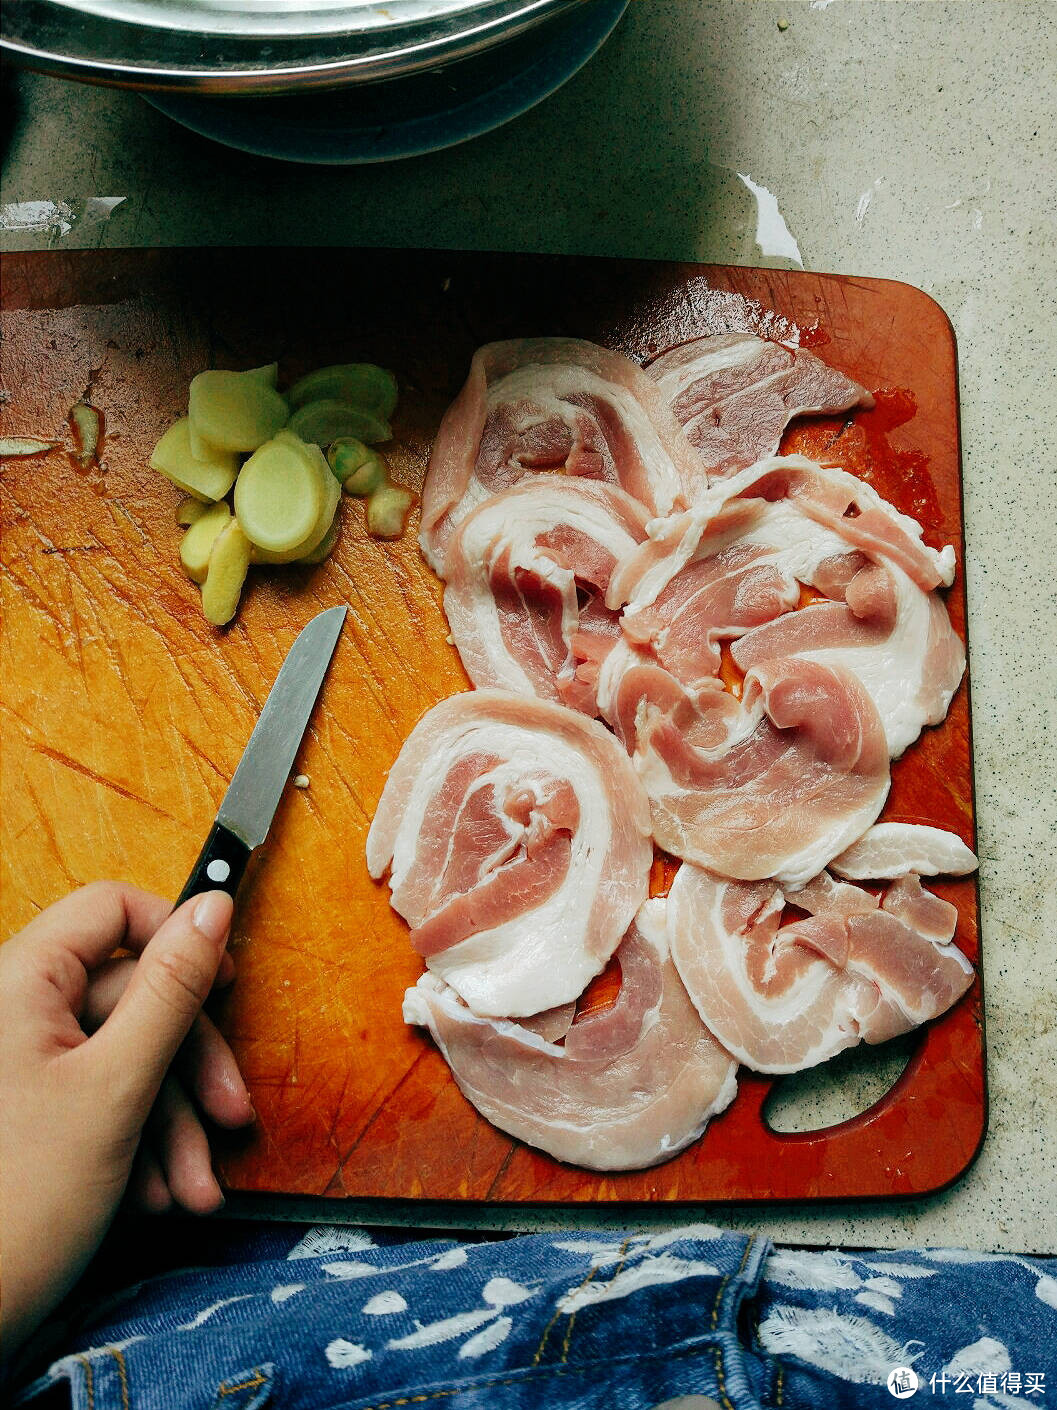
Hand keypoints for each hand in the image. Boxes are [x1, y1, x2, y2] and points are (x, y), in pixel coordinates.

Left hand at [0, 883, 253, 1357]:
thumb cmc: (18, 1208)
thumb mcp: (117, 1088)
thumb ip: (170, 990)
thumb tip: (211, 909)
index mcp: (18, 983)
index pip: (110, 911)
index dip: (175, 936)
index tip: (224, 982)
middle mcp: (15, 1013)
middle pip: (132, 995)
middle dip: (189, 1069)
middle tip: (229, 1118)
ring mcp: (24, 1064)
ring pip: (127, 1056)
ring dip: (173, 1123)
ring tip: (191, 1190)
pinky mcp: (34, 1109)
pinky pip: (105, 1097)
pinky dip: (142, 1143)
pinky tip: (156, 1196)